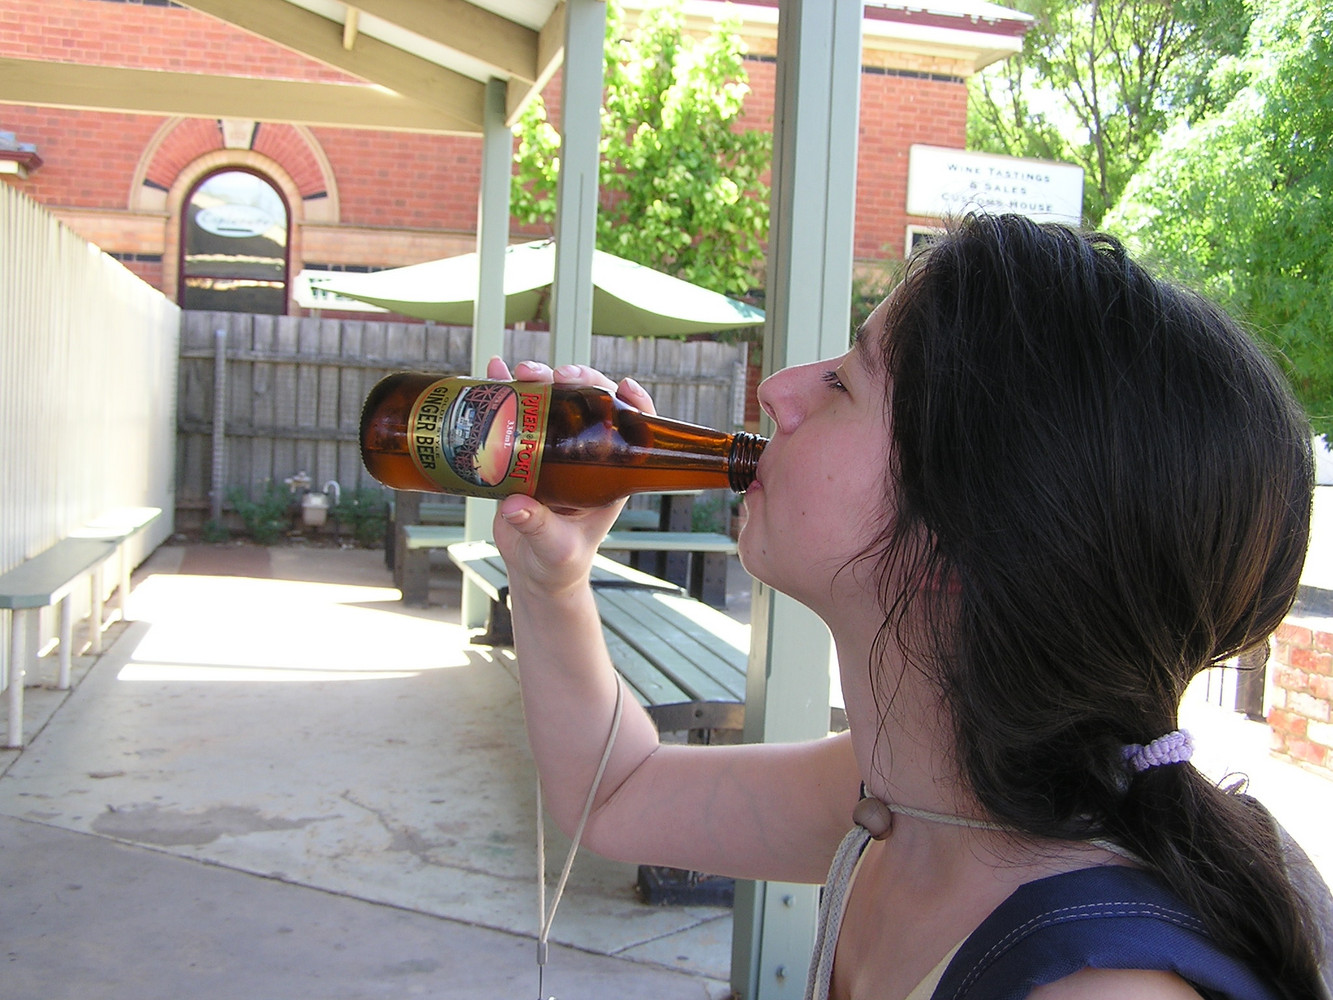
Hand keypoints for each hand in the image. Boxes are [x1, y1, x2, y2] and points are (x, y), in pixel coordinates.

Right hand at [487, 357, 656, 597]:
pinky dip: (505, 390)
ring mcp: (554, 450)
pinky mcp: (524, 452)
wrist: (535, 571)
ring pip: (553, 403)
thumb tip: (515, 505)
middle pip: (589, 404)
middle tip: (556, 375)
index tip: (623, 386)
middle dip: (575, 381)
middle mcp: (585, 455)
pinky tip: (493, 372)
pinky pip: (517, 415)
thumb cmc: (560, 562)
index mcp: (609, 474)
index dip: (634, 404)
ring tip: (522, 371)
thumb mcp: (556, 547)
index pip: (633, 429)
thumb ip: (538, 527)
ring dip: (539, 380)